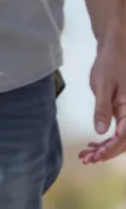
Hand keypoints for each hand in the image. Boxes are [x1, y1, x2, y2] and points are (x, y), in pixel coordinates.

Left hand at [80, 25, 125, 164]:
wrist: (116, 48)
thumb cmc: (111, 62)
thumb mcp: (104, 86)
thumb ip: (103, 109)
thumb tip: (101, 131)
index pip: (125, 135)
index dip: (111, 149)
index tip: (96, 157)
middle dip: (108, 152)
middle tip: (88, 159)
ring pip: (123, 136)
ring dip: (107, 148)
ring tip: (87, 156)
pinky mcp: (125, 110)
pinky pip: (120, 129)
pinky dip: (107, 139)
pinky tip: (93, 145)